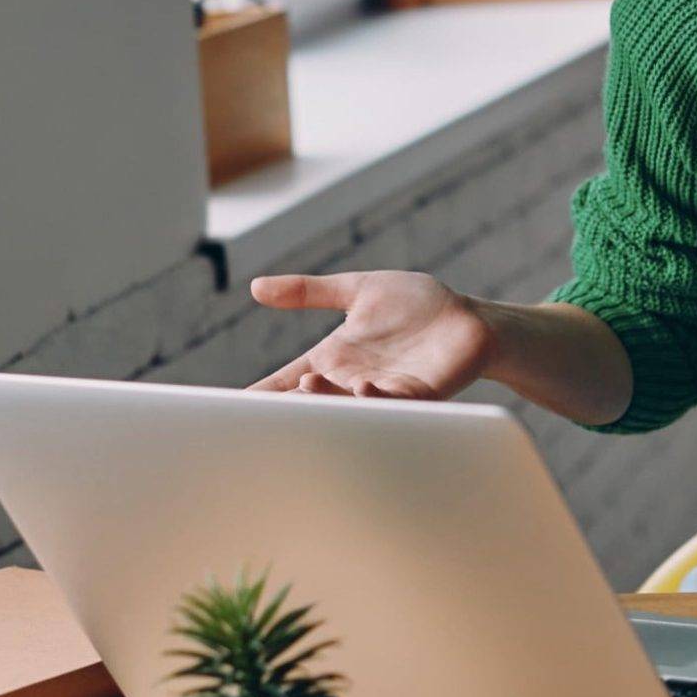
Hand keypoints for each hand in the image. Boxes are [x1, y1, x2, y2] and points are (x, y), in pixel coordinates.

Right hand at [247, 270, 495, 400]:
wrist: (470, 320)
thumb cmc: (416, 307)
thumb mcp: (357, 290)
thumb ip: (308, 291)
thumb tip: (255, 287)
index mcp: (334, 359)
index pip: (285, 381)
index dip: (258, 396)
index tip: (226, 410)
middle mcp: (353, 380)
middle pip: (310, 401)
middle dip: (286, 405)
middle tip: (259, 406)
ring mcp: (384, 390)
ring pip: (348, 406)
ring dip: (327, 400)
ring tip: (307, 386)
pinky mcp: (418, 394)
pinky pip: (393, 403)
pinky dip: (376, 398)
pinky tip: (364, 386)